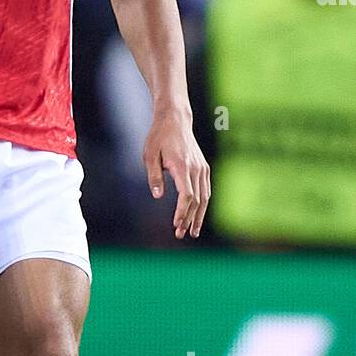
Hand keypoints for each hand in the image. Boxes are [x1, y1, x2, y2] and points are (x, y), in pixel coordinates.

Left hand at [143, 108, 210, 238]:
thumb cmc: (159, 138)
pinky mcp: (204, 167)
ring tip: (192, 231)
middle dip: (189, 219)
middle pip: (197, 200)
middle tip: (181, 234)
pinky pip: (206, 190)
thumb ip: (154, 176)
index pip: (187, 195)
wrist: (175, 120)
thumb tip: (158, 196)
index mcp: (182, 166)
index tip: (176, 224)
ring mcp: (202, 168)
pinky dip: (203, 204)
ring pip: (204, 197)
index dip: (182, 212)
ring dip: (198, 215)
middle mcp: (196, 169)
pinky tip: (197, 215)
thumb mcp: (149, 155)